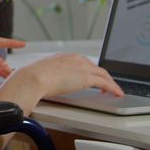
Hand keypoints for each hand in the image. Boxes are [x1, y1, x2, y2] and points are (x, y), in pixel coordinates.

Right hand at [9, 53, 123, 98]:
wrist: (32, 78)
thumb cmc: (32, 77)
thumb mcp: (42, 73)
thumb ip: (48, 75)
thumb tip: (45, 83)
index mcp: (65, 56)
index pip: (84, 62)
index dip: (91, 70)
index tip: (93, 77)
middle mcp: (75, 58)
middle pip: (96, 67)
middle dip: (103, 76)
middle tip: (107, 85)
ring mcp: (82, 67)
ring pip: (103, 74)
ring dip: (110, 83)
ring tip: (114, 91)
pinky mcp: (87, 78)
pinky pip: (106, 83)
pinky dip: (114, 88)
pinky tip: (117, 93)